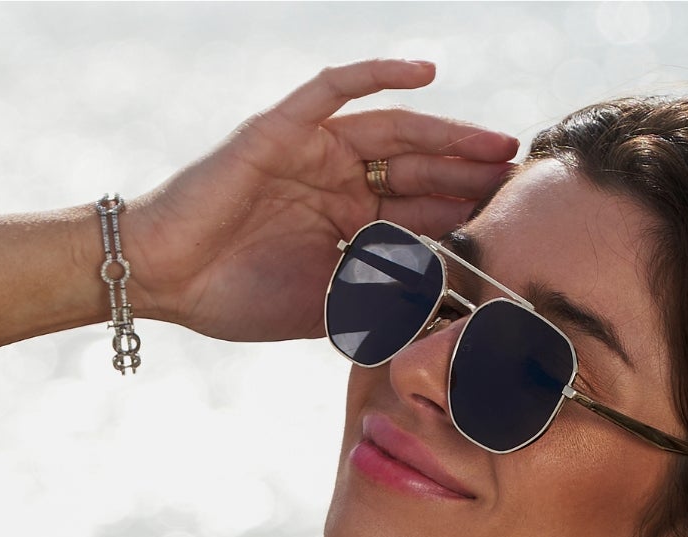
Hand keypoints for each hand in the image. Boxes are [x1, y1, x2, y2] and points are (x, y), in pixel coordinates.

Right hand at [119, 57, 518, 341]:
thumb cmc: (233, 298)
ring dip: (447, 135)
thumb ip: (376, 301)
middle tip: (522, 184)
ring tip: (496, 144)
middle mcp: (336, 181)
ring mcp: (312, 150)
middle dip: (470, 176)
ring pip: (393, 132)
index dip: (465, 216)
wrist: (166, 278)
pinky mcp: (282, 128)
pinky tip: (427, 75)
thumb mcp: (323, 308)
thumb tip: (441, 311)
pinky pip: (336, 88)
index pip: (418, 214)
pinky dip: (379, 74)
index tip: (515, 227)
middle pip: (418, 171)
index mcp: (346, 225)